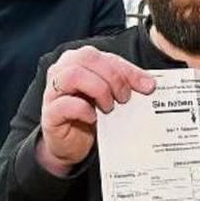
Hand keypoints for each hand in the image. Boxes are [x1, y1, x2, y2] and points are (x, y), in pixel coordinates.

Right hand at [36, 46, 155, 176]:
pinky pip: (65, 104)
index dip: (128, 70)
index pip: (105, 56)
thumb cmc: (90, 114)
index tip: (147, 86)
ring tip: (109, 107)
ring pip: (73, 75)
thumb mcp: (110, 95)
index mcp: (78, 60)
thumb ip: (125, 84)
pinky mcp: (50, 113)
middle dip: (113, 77)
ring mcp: (53, 91)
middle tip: (124, 98)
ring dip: (98, 90)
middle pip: (87, 58)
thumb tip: (149, 84)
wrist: (72, 144)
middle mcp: (62, 70)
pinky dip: (84, 110)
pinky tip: (93, 118)